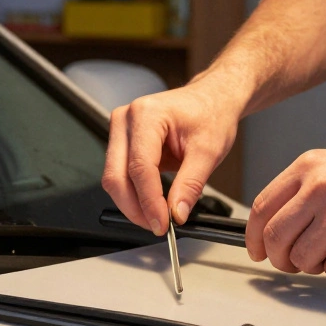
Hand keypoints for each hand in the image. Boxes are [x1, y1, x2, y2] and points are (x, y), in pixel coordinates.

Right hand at [102, 82, 241, 235]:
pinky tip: (151, 203)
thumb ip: (190, 184)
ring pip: (114, 178)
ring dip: (132, 204)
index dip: (149, 200)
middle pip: (117, 175)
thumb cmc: (210, 114)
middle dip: (135, 207)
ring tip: (157, 217)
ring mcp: (120, 130)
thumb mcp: (209, 151)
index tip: (163, 223)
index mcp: (147, 115)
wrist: (210, 100)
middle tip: (158, 226)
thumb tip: (176, 213)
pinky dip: (134, 194)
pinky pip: (120, 175)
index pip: (140, 167)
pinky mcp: (122, 142)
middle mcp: (126, 119)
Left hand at [246, 146, 325, 278]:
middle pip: (275, 236)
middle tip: (289, 263)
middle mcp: (320, 188)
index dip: (253, 235)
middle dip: (279, 258)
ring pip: (301, 258)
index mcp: (309, 167)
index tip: (256, 249)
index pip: (262, 206)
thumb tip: (275, 223)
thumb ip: (304, 189)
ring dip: (312, 265)